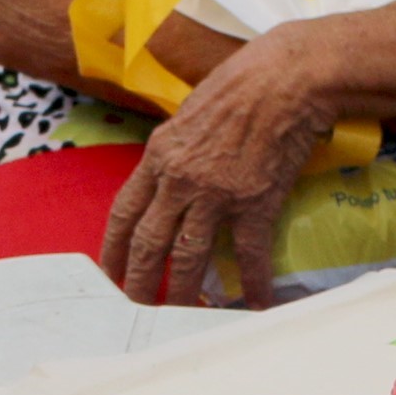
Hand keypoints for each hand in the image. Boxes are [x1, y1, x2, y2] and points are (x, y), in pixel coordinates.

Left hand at [104, 31, 336, 307]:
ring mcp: (215, 193)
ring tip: (183, 316)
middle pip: (148, 243)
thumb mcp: (189, 112)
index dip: (113, 248)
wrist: (286, 77)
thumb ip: (175, 149)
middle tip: (137, 308)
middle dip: (139, 282)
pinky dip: (252, 282)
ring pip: (189, 256)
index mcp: (159, 154)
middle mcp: (179, 179)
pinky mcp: (254, 202)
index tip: (109, 273)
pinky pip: (248, 254)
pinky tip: (254, 302)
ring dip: (185, 292)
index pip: (124, 211)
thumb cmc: (241, 83)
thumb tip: (170, 174)